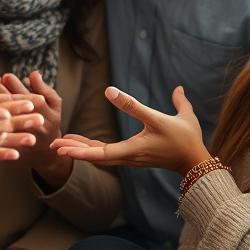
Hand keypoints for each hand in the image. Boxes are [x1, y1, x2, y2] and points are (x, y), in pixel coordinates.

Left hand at [0, 71, 71, 188]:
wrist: (47, 157)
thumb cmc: (50, 125)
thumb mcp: (54, 107)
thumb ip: (45, 89)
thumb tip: (34, 73)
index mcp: (45, 115)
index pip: (28, 97)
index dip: (16, 86)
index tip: (6, 75)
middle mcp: (34, 127)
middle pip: (15, 107)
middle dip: (2, 92)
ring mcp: (22, 138)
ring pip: (4, 118)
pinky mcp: (11, 147)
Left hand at [50, 86, 210, 175]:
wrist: (195, 162)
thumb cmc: (186, 138)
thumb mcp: (171, 118)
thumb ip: (151, 103)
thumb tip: (137, 87)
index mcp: (137, 148)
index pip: (104, 151)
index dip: (83, 150)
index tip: (64, 147)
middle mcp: (130, 156)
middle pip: (96, 156)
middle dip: (74, 150)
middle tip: (53, 144)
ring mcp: (131, 158)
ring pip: (100, 156)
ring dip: (81, 150)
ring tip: (61, 143)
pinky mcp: (132, 157)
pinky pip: (107, 155)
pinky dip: (92, 150)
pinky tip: (81, 144)